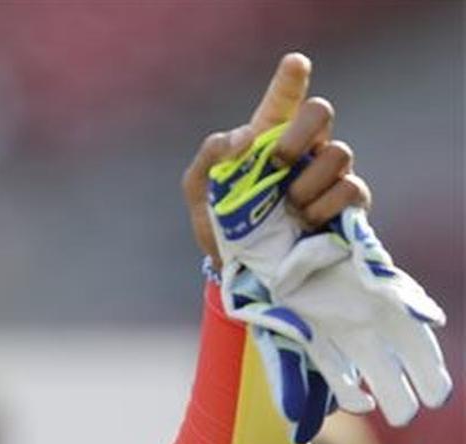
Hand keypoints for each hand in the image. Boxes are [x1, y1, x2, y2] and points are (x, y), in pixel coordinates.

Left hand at [194, 58, 452, 429]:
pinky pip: (351, 189)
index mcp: (266, 139)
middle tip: (277, 162)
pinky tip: (306, 220)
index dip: (291, 78)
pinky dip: (326, 204)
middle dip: (299, 133)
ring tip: (289, 206)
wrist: (241, 271)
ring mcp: (327, 176)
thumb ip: (210, 156)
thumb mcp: (199, 189)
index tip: (296, 63)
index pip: (283, 98)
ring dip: (309, 180)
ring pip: (340, 151)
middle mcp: (302, 150)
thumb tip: (241, 137)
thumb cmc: (218, 224)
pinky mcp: (347, 205)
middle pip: (321, 112)